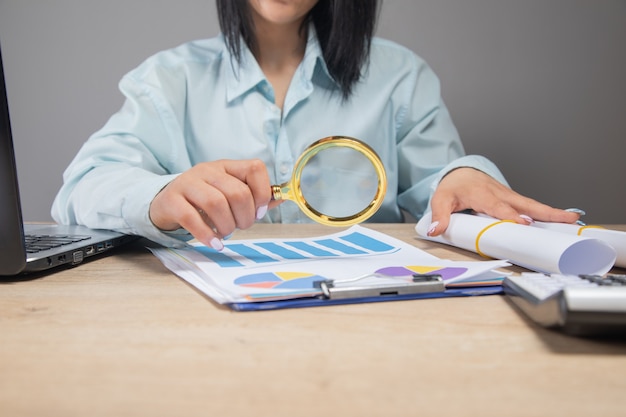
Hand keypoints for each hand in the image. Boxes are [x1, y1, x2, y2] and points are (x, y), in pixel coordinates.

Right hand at [149, 159, 278, 248]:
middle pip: (237, 192)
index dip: (262, 192)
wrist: (164, 203)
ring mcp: (187, 183)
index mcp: (227, 166)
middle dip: (245, 216)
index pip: (254, 168)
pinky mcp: (172, 201)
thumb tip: (282, 197)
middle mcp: (208, 170)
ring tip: (226, 233)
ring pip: (215, 203)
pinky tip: (214, 242)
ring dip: (227, 225)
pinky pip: (191, 217)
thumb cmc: (202, 200)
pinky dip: (206, 234)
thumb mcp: (229, 193)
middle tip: (241, 227)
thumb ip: (255, 197)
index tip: (260, 212)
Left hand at [427, 167, 579, 235]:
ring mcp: (509, 196)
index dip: (511, 215)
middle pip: (524, 204)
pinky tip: (561, 220)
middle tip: (565, 218)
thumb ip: (439, 215)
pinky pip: (530, 207)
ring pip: (532, 205)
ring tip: (572, 219)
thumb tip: (435, 230)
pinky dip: (546, 213)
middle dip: (544, 212)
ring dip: (552, 212)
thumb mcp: (441, 199)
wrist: (461, 172)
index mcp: (483, 194)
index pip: (498, 207)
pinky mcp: (513, 200)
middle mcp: (500, 194)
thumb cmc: (453, 186)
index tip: (524, 223)